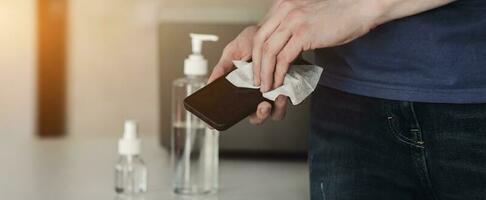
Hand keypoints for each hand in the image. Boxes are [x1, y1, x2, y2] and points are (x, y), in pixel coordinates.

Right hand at [208, 26, 288, 124]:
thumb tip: (210, 83)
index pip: (235, 112)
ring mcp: (274, 94)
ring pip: (275, 113)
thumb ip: (222, 67)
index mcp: (243, 91)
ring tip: (278, 96)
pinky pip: (290, 100)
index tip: (214, 125)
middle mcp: (258, 96)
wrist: (274, 28)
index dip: (226, 120)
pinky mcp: (291, 88)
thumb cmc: (252, 41)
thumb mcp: (233, 51)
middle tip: (262, 106)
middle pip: (257, 117)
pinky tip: (285, 89)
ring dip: (277, 109)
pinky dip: (288, 97)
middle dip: (260, 115)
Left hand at [253, 0, 454, 91]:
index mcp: (283, 6)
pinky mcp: (304, 34)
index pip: (260, 31)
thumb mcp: (306, 17)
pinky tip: (279, 82)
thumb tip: (281, 49)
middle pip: (259, 42)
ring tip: (266, 86)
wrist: (360, 9)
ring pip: (269, 52)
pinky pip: (283, 58)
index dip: (255, 53)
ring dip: (265, 73)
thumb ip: (291, 28)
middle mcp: (284, 10)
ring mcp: (293, 21)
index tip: (256, 68)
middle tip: (257, 81)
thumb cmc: (338, 15)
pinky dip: (278, 73)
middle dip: (256, 65)